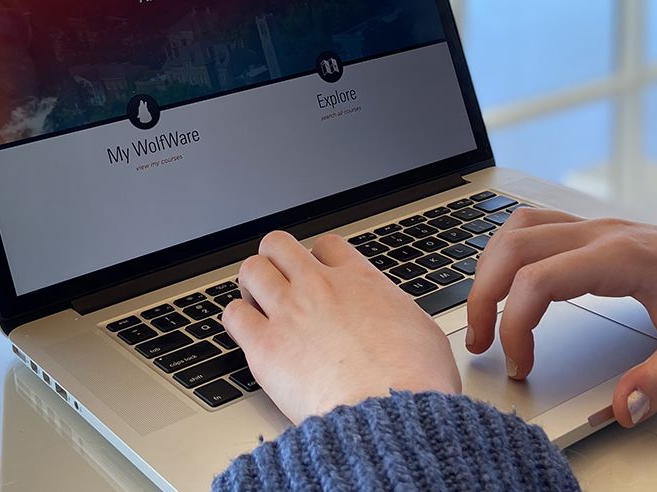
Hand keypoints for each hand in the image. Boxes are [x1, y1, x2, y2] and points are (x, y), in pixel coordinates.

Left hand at [222, 230, 460, 423]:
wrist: (389, 411)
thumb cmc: (414, 381)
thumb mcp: (423, 331)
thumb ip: (399, 315)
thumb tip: (397, 322)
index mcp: (360, 280)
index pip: (327, 245)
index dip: (318, 258)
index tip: (317, 273)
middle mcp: (320, 287)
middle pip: (279, 245)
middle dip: (276, 260)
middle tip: (279, 281)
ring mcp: (289, 313)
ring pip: (252, 271)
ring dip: (252, 283)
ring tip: (257, 302)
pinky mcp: (265, 347)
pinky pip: (234, 315)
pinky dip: (237, 320)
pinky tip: (247, 332)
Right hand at [465, 209, 656, 426]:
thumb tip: (623, 410)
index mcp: (621, 256)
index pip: (539, 279)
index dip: (515, 325)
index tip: (521, 365)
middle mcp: (600, 233)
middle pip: (514, 248)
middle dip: (483, 296)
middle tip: (480, 343)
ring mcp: (595, 227)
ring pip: (517, 228)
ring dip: (490, 267)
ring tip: (484, 313)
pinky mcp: (594, 231)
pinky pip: (534, 225)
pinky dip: (508, 250)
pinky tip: (507, 280)